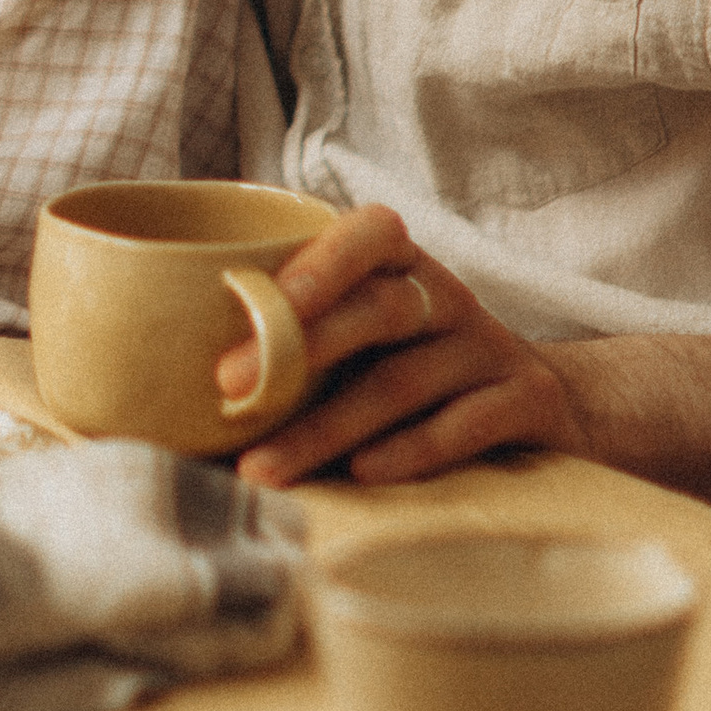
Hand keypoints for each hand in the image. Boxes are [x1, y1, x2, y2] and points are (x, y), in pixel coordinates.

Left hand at [216, 202, 579, 488]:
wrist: (537, 407)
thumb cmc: (414, 370)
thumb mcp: (368, 339)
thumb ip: (299, 340)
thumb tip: (173, 379)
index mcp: (405, 267)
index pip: (371, 234)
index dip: (321, 259)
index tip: (263, 294)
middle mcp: (450, 298)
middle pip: (380, 308)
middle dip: (300, 345)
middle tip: (228, 385)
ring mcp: (491, 348)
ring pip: (405, 380)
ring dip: (327, 427)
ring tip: (264, 468)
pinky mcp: (526, 401)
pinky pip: (465, 424)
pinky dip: (409, 450)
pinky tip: (360, 476)